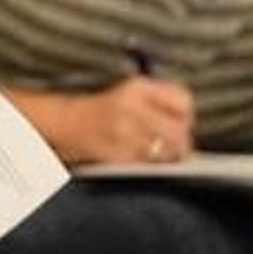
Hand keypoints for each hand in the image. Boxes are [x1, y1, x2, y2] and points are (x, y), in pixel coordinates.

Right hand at [18, 76, 195, 164]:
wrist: (64, 124)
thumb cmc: (100, 110)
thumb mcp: (128, 93)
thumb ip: (158, 100)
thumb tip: (188, 121)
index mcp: (136, 87)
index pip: (183, 100)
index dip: (186, 114)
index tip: (180, 120)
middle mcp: (131, 107)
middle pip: (179, 130)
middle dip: (181, 141)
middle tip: (175, 145)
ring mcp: (123, 133)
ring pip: (167, 152)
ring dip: (168, 157)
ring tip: (158, 155)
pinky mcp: (117, 155)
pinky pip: (148, 166)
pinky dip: (150, 166)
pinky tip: (141, 160)